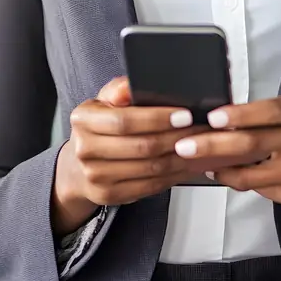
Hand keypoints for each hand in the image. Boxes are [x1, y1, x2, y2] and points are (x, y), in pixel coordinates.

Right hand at [51, 76, 206, 235]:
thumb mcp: (105, 101)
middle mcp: (85, 149)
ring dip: (181, 158)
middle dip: (177, 137)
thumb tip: (130, 85)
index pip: (125, 120)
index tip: (185, 114)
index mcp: (83, 119)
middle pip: (141, 146)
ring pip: (150, 168)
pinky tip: (187, 165)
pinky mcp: (108, 195)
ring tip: (200, 146)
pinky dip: (174, 176)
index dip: (157, 118)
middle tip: (201, 130)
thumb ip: (120, 89)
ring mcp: (95, 176)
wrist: (79, 166)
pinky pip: (150, 186)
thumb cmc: (100, 127)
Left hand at [173, 95, 280, 211]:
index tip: (212, 118)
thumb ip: (264, 116)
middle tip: (183, 146)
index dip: (240, 115)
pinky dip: (238, 182)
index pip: (270, 112)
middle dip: (213, 145)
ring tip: (198, 164)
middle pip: (254, 144)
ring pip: (252, 175)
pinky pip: (260, 191)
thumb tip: (216, 122)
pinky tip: (226, 175)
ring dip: (220, 170)